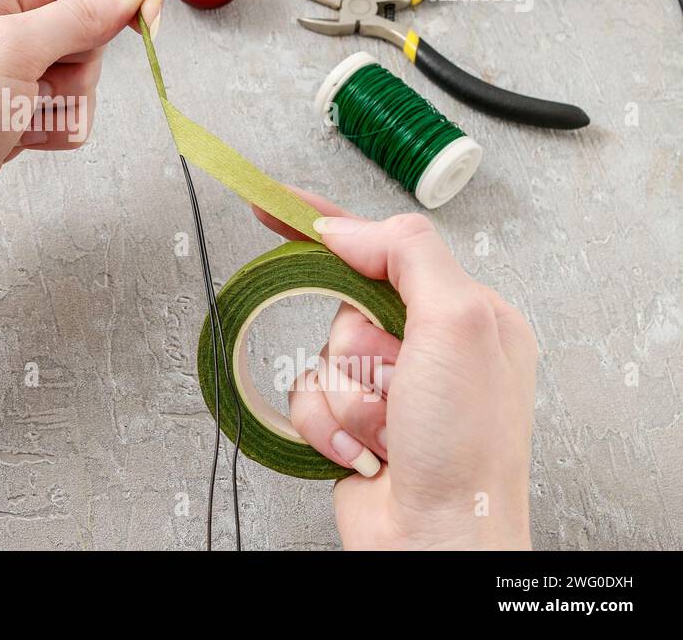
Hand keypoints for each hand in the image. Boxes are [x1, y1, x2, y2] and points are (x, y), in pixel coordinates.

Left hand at [0, 0, 163, 274]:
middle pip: (95, 22)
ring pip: (87, 75)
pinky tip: (16, 142)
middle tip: (40, 81)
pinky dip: (55, 132)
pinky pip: (69, 114)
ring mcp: (14, 71)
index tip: (147, 28)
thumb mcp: (15, 50)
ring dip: (68, 104)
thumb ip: (84, 12)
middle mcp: (10, 21)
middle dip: (86, 62)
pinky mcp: (17, 115)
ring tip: (17, 118)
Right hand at [257, 193, 537, 549]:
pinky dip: (327, 425)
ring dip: (346, 396)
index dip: (324, 222)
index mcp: (464, 313)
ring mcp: (387, 386)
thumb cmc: (470, 449)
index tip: (273, 203)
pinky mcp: (350, 419)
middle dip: (358, 347)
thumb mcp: (458, 325)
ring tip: (388, 429)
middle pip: (342, 303)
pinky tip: (364, 451)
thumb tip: (346, 227)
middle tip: (394, 377)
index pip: (383, 245)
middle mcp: (426, 345)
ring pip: (320, 354)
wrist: (438, 541)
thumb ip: (407, 254)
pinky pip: (304, 396)